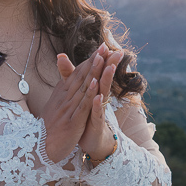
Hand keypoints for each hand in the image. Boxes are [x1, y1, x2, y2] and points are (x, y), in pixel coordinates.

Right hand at [39, 44, 110, 162]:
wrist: (40, 147)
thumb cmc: (50, 126)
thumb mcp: (55, 105)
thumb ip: (62, 90)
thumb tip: (64, 80)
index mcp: (62, 93)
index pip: (77, 73)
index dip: (90, 60)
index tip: (101, 48)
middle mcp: (65, 98)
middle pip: (82, 76)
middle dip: (94, 61)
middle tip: (105, 46)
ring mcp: (68, 109)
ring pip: (83, 87)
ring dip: (94, 72)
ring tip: (102, 58)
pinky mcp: (72, 122)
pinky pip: (82, 106)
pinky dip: (89, 94)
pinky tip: (96, 84)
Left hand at [77, 46, 122, 162]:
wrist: (91, 141)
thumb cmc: (87, 116)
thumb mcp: (80, 97)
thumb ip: (74, 79)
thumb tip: (68, 64)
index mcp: (95, 91)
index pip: (98, 72)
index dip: (102, 59)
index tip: (106, 44)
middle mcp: (99, 99)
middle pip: (104, 79)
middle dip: (110, 65)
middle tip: (117, 51)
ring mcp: (99, 111)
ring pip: (103, 93)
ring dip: (106, 81)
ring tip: (109, 67)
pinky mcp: (95, 123)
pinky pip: (96, 113)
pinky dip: (97, 105)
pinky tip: (97, 97)